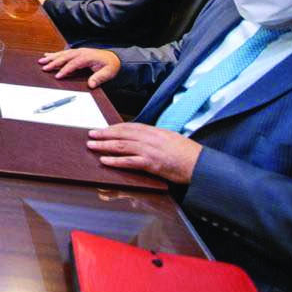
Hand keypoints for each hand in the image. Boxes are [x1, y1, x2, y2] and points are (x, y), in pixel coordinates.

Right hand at [39, 48, 120, 87]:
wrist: (115, 58)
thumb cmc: (111, 65)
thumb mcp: (108, 73)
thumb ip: (99, 78)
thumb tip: (91, 84)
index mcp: (88, 57)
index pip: (74, 63)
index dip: (65, 70)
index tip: (58, 76)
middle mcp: (81, 52)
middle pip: (65, 57)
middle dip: (54, 62)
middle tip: (44, 68)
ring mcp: (79, 51)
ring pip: (63, 54)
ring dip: (52, 57)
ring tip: (42, 60)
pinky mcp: (77, 52)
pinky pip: (64, 52)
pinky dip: (55, 54)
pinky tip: (48, 55)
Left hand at [87, 123, 203, 183]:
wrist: (200, 164)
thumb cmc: (187, 153)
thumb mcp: (170, 139)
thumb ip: (154, 138)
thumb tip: (140, 139)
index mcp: (154, 131)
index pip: (129, 127)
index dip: (113, 128)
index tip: (102, 129)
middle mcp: (150, 138)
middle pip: (122, 134)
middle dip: (104, 134)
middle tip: (90, 135)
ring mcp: (150, 151)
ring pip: (121, 146)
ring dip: (104, 146)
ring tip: (92, 146)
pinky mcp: (151, 164)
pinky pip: (129, 162)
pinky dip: (115, 161)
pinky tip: (104, 161)